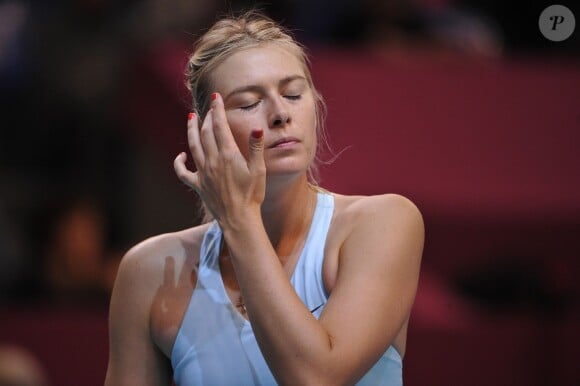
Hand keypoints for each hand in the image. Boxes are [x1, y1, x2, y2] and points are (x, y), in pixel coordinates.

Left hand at [173, 93, 265, 226]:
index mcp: (228, 155)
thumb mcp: (259, 170)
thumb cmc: (252, 195)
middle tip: (209, 107)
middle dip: (207, 117)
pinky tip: (181, 155)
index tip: (217, 97)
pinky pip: (182, 172)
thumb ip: (256, 147)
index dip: (218, 110)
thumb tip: (256, 128)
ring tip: (191, 118)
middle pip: (205, 133)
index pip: (220, 126)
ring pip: (193, 146)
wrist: (239, 219)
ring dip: (191, 130)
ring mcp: (203, 173)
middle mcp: (212, 161)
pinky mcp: (198, 185)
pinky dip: (179, 162)